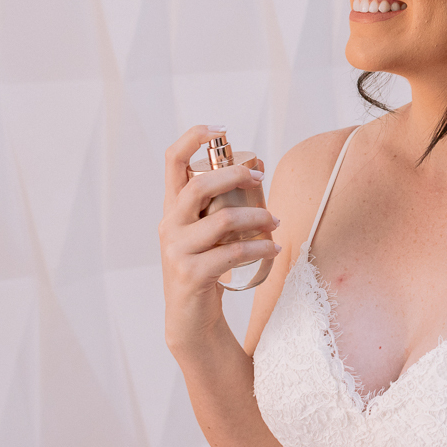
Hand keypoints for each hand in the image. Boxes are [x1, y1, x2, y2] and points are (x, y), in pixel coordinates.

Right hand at [160, 125, 280, 352]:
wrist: (190, 318)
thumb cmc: (205, 267)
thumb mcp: (208, 231)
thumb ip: (222, 204)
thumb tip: (257, 166)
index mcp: (172, 208)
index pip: (171, 161)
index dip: (192, 138)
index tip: (220, 128)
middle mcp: (169, 225)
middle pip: (199, 186)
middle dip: (234, 175)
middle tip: (260, 178)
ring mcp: (177, 250)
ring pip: (222, 220)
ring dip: (257, 217)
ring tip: (276, 222)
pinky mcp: (191, 274)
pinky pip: (232, 252)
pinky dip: (259, 247)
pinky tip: (274, 248)